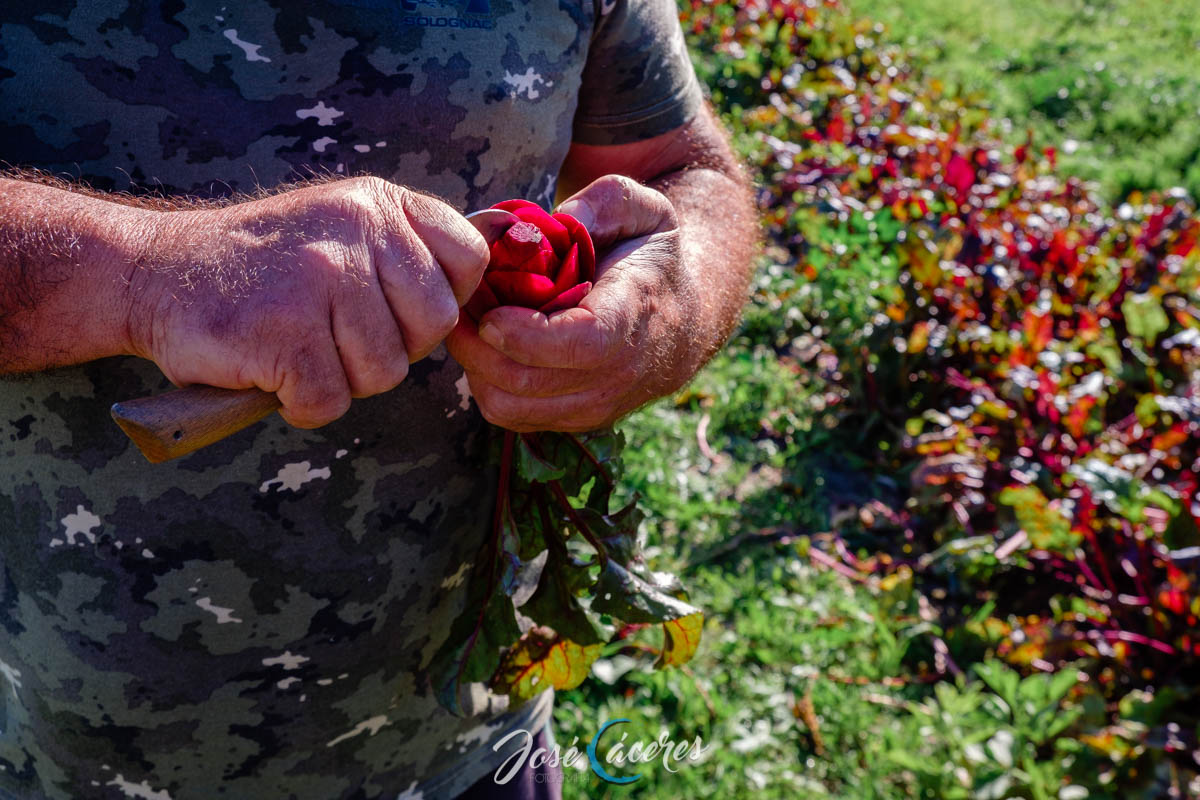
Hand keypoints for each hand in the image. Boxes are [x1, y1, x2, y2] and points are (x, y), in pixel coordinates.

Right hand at [125, 177, 488, 427]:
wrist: (155, 271)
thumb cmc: (265, 265)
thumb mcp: (343, 225)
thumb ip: (407, 251)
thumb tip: (483, 295)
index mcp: (380, 204)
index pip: (469, 260)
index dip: (441, 300)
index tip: (396, 309)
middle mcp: (357, 232)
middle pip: (433, 326)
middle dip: (392, 348)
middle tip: (336, 335)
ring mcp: (320, 280)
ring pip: (384, 371)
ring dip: (341, 378)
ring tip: (297, 345)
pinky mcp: (283, 333)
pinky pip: (330, 400)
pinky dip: (301, 403)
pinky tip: (271, 371)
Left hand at [446, 175, 700, 431]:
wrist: (688, 316)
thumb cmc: (651, 255)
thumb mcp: (642, 208)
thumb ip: (604, 203)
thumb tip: (559, 221)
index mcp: (635, 313)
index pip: (583, 342)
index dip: (527, 336)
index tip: (489, 314)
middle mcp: (620, 371)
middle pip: (529, 381)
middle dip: (477, 346)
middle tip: (457, 304)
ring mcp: (598, 404)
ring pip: (512, 406)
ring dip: (476, 367)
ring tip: (468, 324)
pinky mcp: (577, 419)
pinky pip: (513, 415)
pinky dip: (487, 384)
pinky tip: (487, 347)